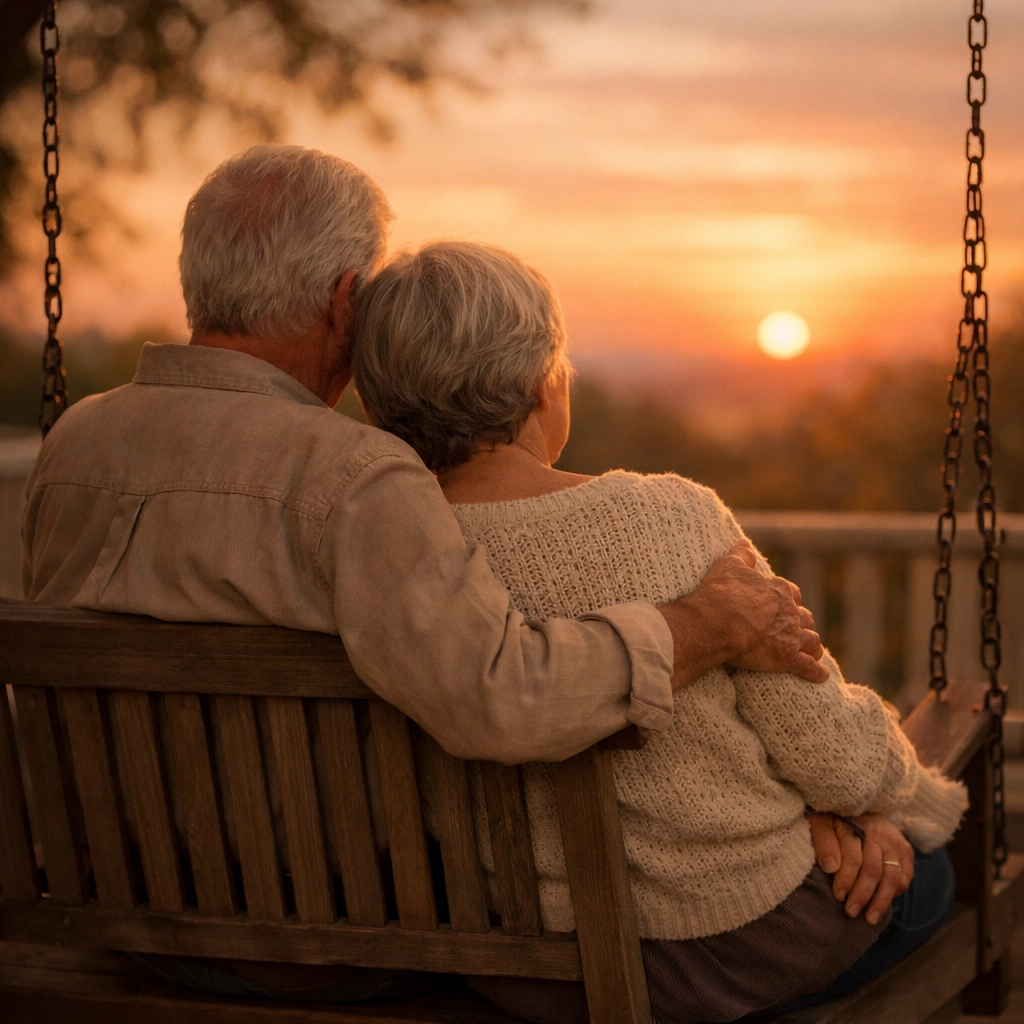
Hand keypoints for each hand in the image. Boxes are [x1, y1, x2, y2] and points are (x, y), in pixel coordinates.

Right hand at [659, 540, 827, 688]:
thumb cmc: (722, 592)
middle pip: (804, 618)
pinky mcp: (788, 658)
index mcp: (779, 590)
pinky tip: (819, 675)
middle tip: (795, 630)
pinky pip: (808, 667)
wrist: (718, 621)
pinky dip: (815, 671)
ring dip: (812, 645)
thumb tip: (744, 543)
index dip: (788, 600)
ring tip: (812, 651)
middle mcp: (790, 612)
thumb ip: (741, 555)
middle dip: (802, 623)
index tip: (783, 605)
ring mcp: (792, 636)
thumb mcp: (729, 566)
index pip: (791, 593)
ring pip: (811, 640)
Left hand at [808, 811, 913, 924]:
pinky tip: (884, 903)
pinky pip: (905, 875)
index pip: (853, 858)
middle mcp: (877, 832)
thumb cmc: (833, 815)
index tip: (838, 896)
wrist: (857, 801)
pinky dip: (896, 891)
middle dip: (862, 895)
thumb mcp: (820, 820)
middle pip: (873, 870)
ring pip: (892, 876)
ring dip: (881, 900)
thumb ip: (823, 840)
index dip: (846, 879)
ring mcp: (894, 840)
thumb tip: (830, 867)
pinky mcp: (905, 848)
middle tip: (851, 912)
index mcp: (854, 823)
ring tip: (870, 918)